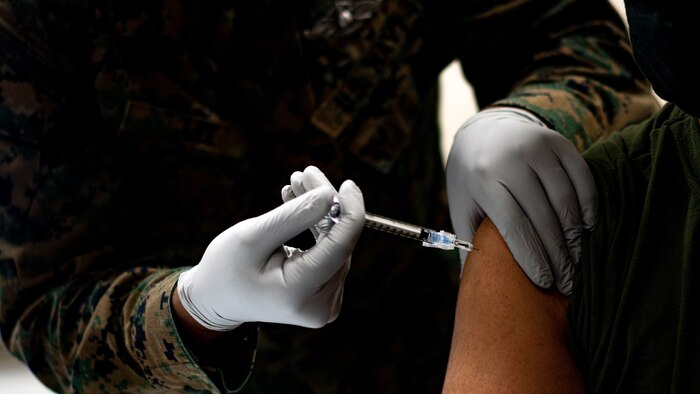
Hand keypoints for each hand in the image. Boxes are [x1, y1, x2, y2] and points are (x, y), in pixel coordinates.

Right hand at [176, 166, 364, 330]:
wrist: (217, 299)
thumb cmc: (226, 269)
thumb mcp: (252, 237)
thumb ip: (293, 217)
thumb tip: (330, 195)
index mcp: (299, 294)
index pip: (340, 248)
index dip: (350, 212)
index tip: (347, 184)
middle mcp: (320, 306)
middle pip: (339, 243)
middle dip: (325, 204)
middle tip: (305, 173)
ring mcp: (325, 302)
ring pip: (335, 244)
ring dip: (320, 212)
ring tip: (297, 183)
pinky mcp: (325, 293)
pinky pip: (329, 252)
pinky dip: (317, 227)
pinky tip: (301, 203)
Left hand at [446, 108, 596, 294]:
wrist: (483, 131)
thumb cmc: (471, 181)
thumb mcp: (463, 208)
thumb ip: (470, 245)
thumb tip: (477, 292)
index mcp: (483, 179)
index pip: (514, 226)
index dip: (532, 257)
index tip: (546, 282)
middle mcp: (511, 159)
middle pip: (543, 217)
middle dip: (558, 255)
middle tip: (568, 282)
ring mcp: (537, 146)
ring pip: (565, 200)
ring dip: (575, 235)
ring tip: (577, 261)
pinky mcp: (558, 140)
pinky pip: (582, 178)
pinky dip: (588, 205)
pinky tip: (587, 229)